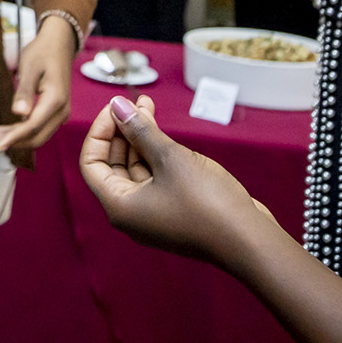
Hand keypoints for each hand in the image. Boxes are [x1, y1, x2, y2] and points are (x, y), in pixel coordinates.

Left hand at [0, 12, 78, 153]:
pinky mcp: (53, 112)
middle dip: (11, 142)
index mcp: (55, 101)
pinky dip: (19, 132)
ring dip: (14, 139)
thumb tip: (18, 113)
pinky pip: (37, 127)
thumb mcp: (30, 68)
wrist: (59, 44)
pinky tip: (2, 131)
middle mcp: (61, 112)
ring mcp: (59, 114)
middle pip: (35, 136)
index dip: (14, 138)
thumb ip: (24, 92)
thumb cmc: (42, 52)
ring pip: (36, 135)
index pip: (33, 126)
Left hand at [80, 94, 281, 271]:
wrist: (249, 241)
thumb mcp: (169, 158)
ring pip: (137, 170)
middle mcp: (131, 214)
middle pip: (113, 165)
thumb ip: (141, 130)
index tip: (116, 107)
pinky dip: (157, 155)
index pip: (92, 163)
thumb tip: (117, 105)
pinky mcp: (174, 212)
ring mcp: (153, 214)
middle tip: (135, 101)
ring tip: (149, 106)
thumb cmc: (206, 202)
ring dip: (141, 138)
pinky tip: (165, 133)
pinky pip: (156, 178)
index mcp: (119, 206)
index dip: (100, 131)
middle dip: (122, 130)